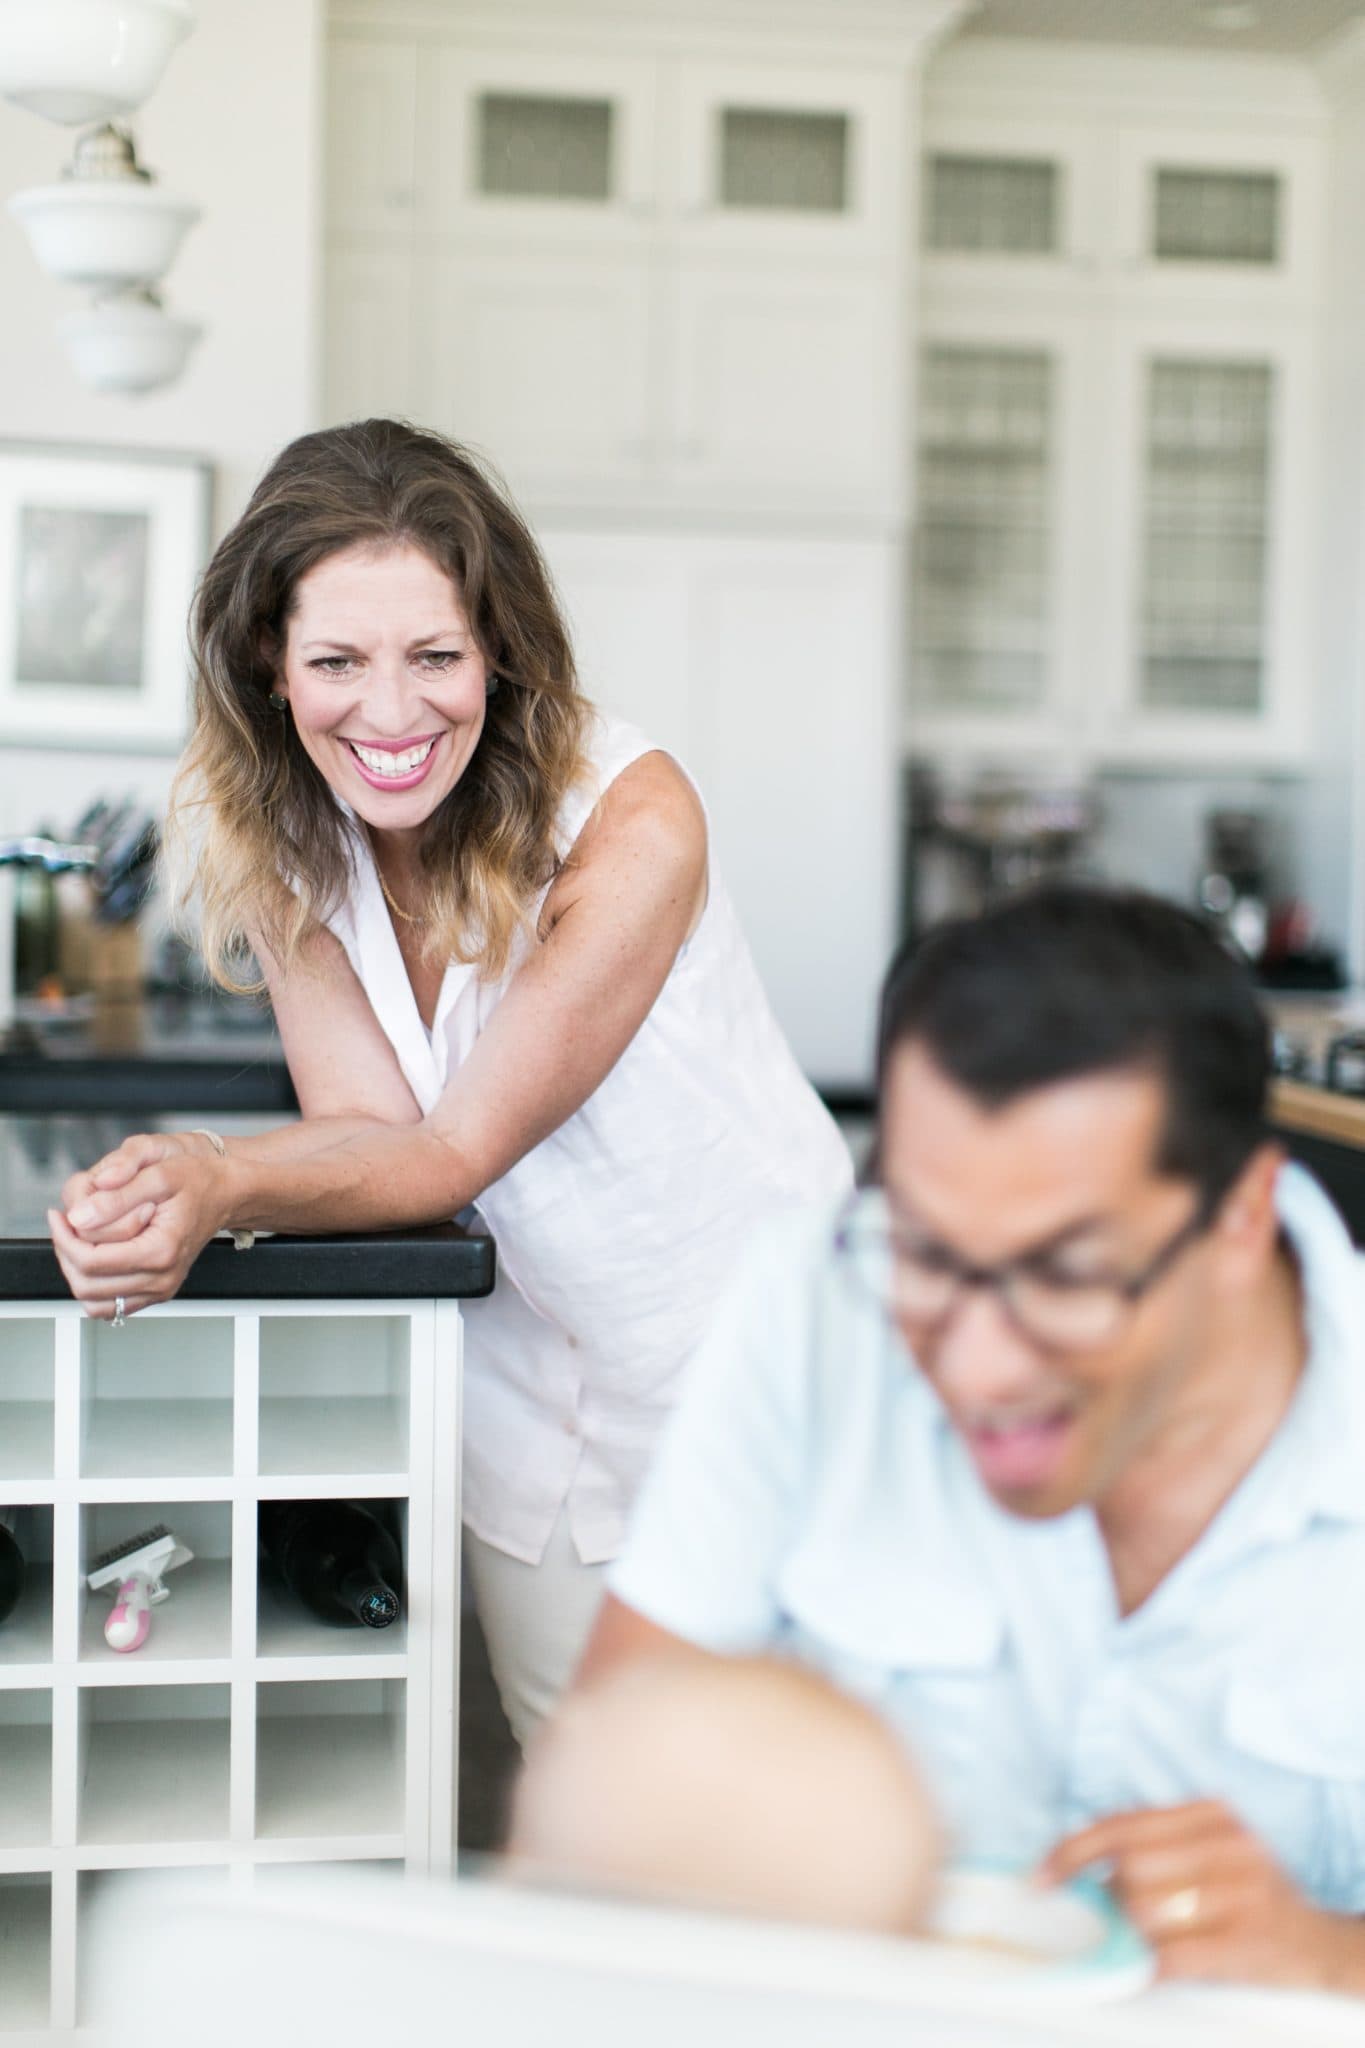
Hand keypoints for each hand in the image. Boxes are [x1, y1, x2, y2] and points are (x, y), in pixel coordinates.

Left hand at [50, 1135, 228, 1319]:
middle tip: (65, 1224)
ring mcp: (159, 1289)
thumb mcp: (157, 1173)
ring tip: (78, 1239)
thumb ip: (115, 1196)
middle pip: (86, 1284)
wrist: (226, 1193)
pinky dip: (93, 1284)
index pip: (90, 1260)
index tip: (59, 1214)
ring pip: (93, 1300)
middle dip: (66, 1252)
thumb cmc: (198, 1180)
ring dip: (75, 1271)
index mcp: (161, 1250)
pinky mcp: (155, 1292)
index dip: (64, 1236)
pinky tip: (94, 1254)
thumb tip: (79, 1217)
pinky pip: (109, 1305)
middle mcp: (162, 1278)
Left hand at [1040, 1800, 1363, 1991]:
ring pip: (1143, 1913)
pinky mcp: (1246, 1944)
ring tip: (1156, 1938)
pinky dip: (1149, 1966)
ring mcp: (1240, 1894)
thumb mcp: (1215, 1850)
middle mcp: (1228, 1845)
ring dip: (1134, 1935)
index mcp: (1212, 1814)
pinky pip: (1169, 1957)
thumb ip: (1158, 1844)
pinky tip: (1154, 1967)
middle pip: (1127, 1870)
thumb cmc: (1254, 1896)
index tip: (1039, 1877)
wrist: (1321, 1944)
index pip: (1121, 1824)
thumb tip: (1084, 1865)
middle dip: (1113, 1901)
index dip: (1071, 1851)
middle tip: (1125, 1917)